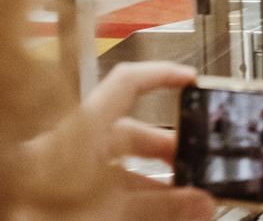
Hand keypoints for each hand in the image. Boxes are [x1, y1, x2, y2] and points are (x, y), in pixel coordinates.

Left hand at [19, 62, 213, 219]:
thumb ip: (159, 206)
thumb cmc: (41, 213)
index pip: (126, 83)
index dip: (162, 75)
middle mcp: (73, 145)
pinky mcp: (66, 193)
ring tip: (186, 197)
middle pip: (131, 131)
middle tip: (197, 160)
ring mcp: (68, 170)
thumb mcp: (110, 210)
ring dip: (156, 180)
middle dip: (168, 148)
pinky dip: (135, 196)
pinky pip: (108, 185)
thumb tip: (201, 203)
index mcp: (82, 131)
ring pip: (121, 164)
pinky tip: (160, 212)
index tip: (191, 81)